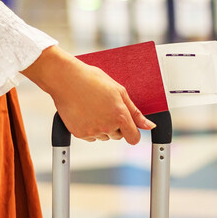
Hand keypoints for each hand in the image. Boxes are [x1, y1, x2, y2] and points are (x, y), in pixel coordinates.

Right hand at [21, 46, 154, 144]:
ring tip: (93, 108)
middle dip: (116, 126)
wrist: (66, 79)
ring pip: (103, 136)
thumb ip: (135, 112)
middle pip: (118, 136)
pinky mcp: (79, 133)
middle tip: (105, 108)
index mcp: (120, 116)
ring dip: (102, 127)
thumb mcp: (119, 91)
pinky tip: (85, 113)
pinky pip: (90, 137)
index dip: (132, 132)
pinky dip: (89, 128)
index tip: (128, 127)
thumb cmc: (92, 80)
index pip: (134, 138)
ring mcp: (92, 131)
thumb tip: (149, 126)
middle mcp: (107, 126)